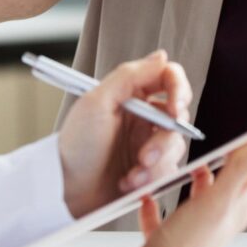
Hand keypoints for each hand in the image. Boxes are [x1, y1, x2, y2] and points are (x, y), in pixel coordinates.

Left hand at [58, 50, 192, 218]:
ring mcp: (149, 143)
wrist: (68, 190)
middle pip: (179, 116)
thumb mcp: (96, 102)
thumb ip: (128, 75)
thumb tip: (160, 56)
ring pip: (176, 145)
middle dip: (165, 139)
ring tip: (132, 174)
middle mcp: (145, 116)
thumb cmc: (76, 146)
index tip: (175, 110)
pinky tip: (129, 182)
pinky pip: (168, 170)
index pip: (168, 78)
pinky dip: (150, 178)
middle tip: (146, 155)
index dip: (179, 90)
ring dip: (156, 162)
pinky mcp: (152, 169)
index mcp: (132, 94)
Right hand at [140, 130, 246, 246]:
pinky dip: (163, 204)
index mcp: (237, 207)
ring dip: (204, 176)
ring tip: (201, 161)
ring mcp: (198, 226)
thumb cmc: (188, 245)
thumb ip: (241, 171)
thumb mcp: (218, 201)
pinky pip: (169, 214)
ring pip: (205, 196)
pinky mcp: (173, 235)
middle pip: (238, 180)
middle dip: (245, 157)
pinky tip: (151, 198)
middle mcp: (221, 215)